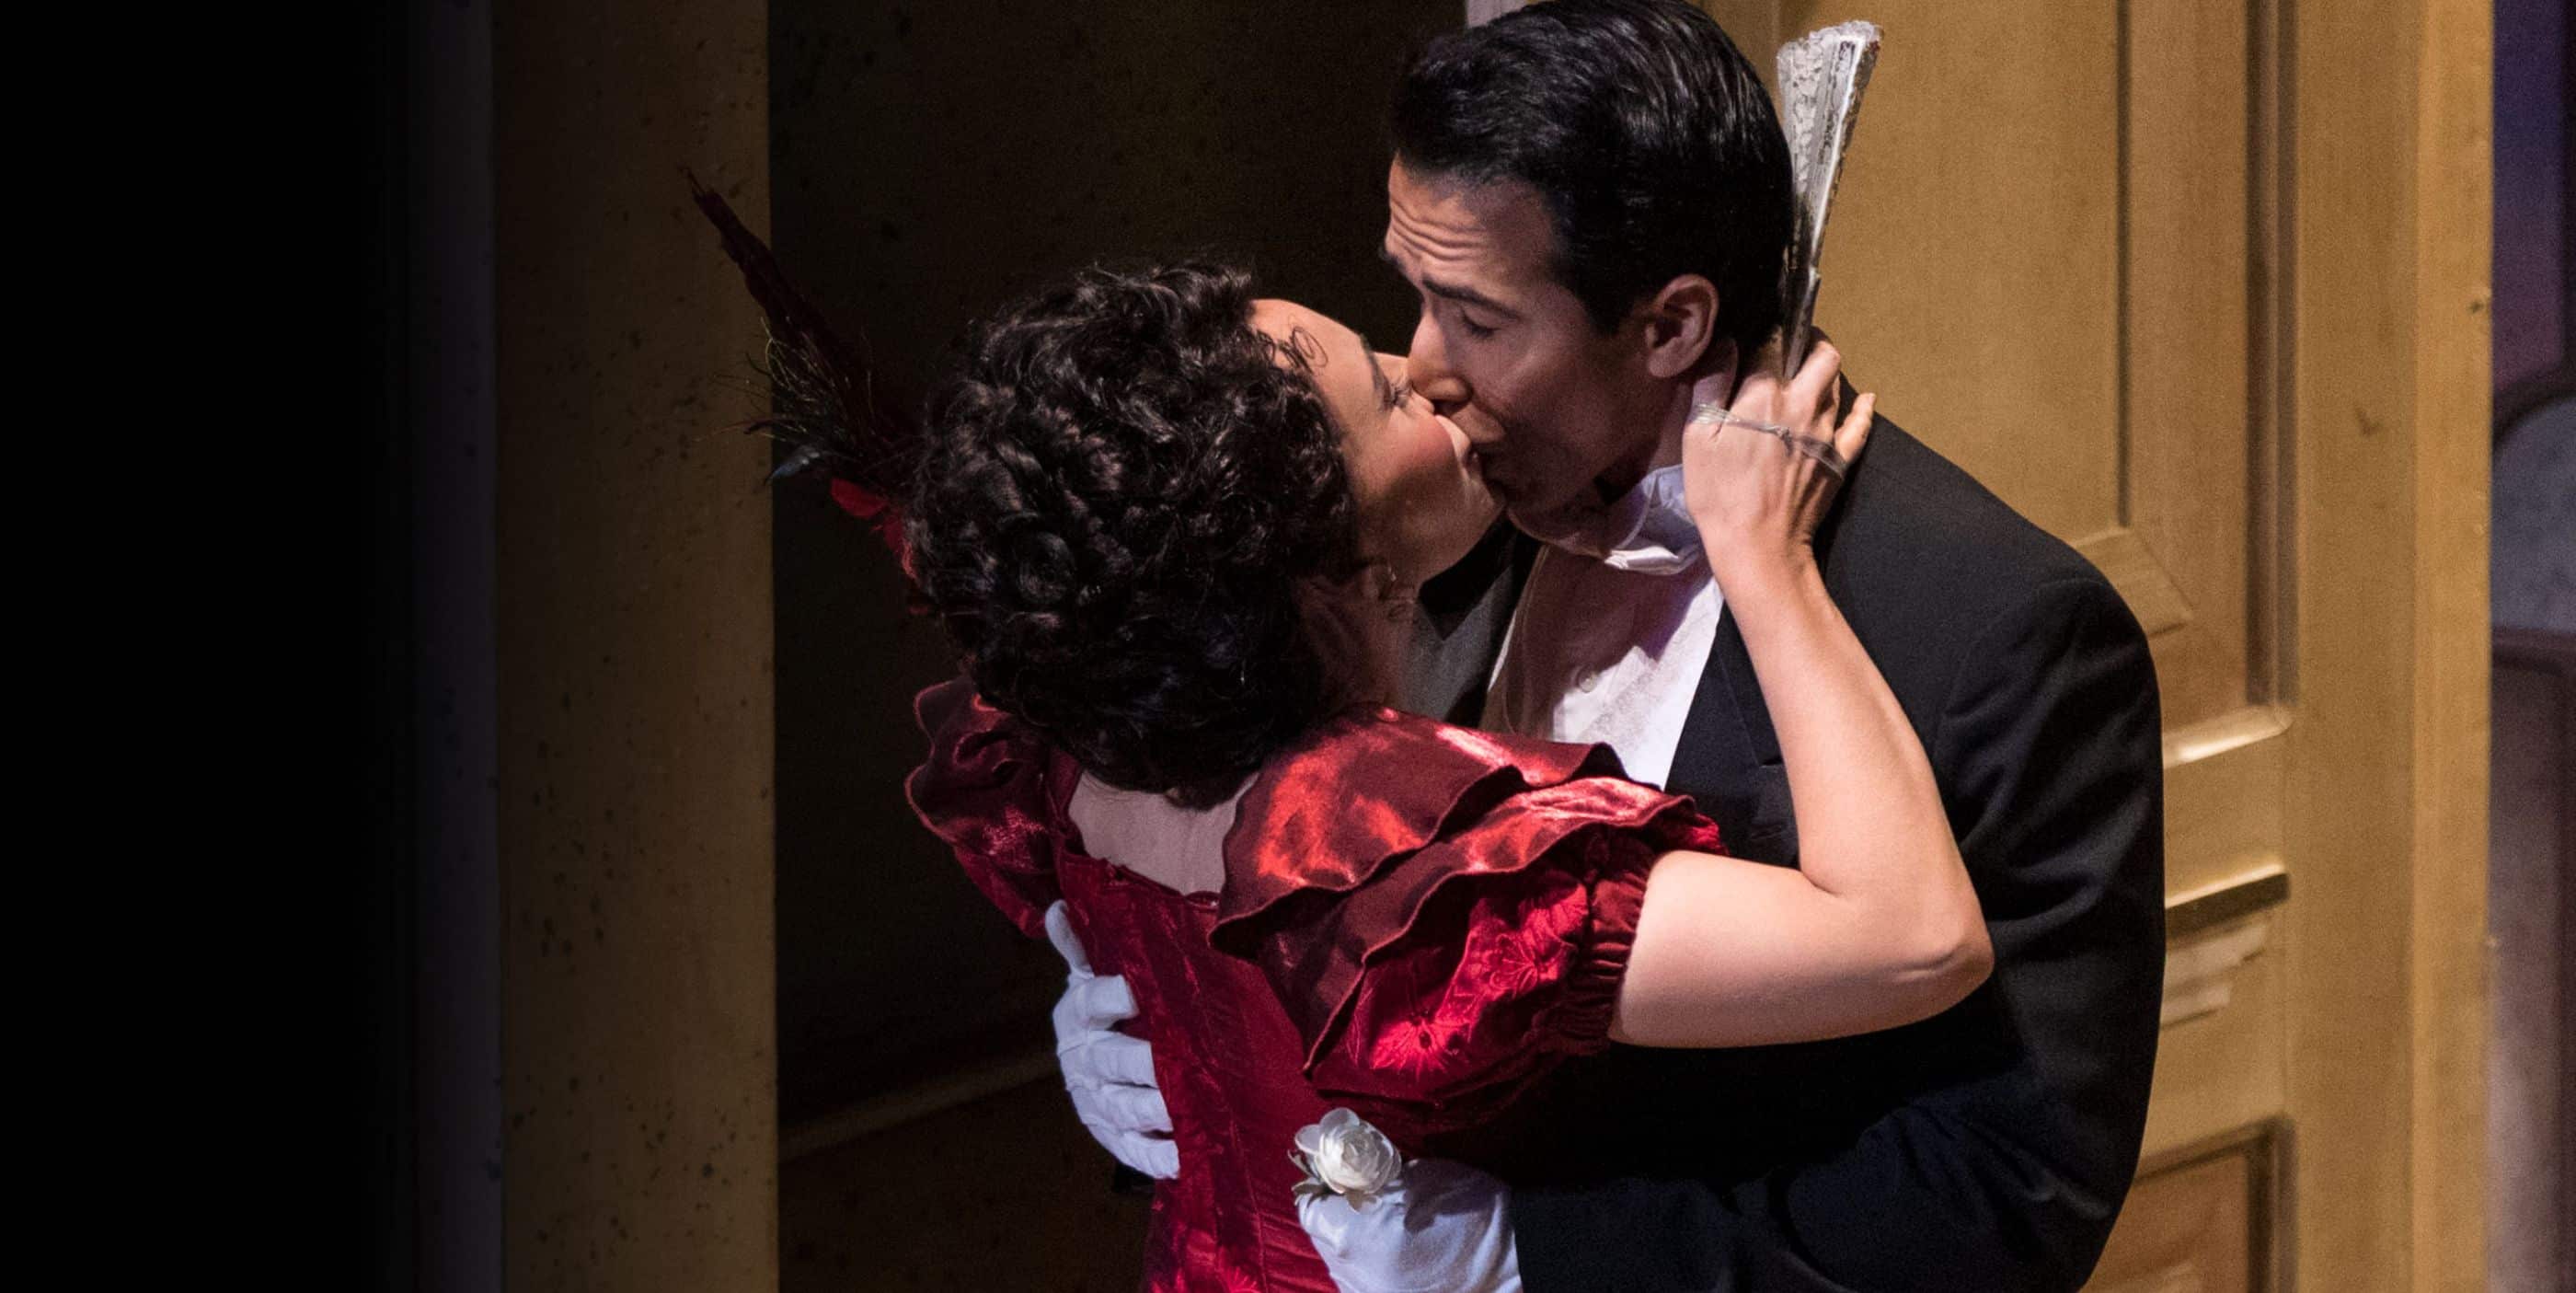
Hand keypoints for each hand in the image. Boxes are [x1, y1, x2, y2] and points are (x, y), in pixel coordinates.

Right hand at [1044, 900, 1178, 1178]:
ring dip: (1156, 1111)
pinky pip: (1133, 1150)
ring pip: (1125, 1108)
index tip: (1141, 991)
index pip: (1094, 1002)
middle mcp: (1083, 1061)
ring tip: (1190, 1109)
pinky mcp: (1111, 1137)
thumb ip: (1079, 946)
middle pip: (1114, 1062)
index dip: (1116, 996)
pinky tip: (1184, 1157)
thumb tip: (1058, 907)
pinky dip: (1157, 1156)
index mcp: (1078, 1014)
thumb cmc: (1100, 1011)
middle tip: (1182, 1061)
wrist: (1083, 1064)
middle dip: (1146, 1064)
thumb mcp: (1087, 975)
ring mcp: (1096, 1103)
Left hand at [1296, 1158, 1521, 1292]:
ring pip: (1339, 1264)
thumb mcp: (1415, 1177)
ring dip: (1349, 1241)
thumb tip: (1337, 1159)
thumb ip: (1368, 1172)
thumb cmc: (1469, 1210)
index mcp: (1354, 1236)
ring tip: (1380, 1225)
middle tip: (1360, 1193)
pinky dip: (1367, 1266)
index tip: (1335, 1171)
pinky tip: (1391, 1252)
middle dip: (1335, 1212)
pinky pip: (1360, 1283)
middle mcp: (1351, 1275)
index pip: (1308, 1207)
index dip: (1321, 1184)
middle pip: (1321, 1238)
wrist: (1517, 1261)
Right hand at [1680, 332, 1874, 589]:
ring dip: (1827, 373)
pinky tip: (1867, 399)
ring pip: (1838, 386)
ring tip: (1812, 372)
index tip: (1759, 334)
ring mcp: (1827, 431)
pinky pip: (1861, 425)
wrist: (1758, 545)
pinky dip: (1864, 408)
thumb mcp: (1698, 436)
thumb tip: (1726, 345)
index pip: (1772, 345)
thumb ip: (1711, 385)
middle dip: (1811, 342)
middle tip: (1796, 343)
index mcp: (1764, 394)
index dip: (1766, 335)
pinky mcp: (1840, 458)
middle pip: (1822, 357)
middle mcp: (1802, 404)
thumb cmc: (1720, 493)